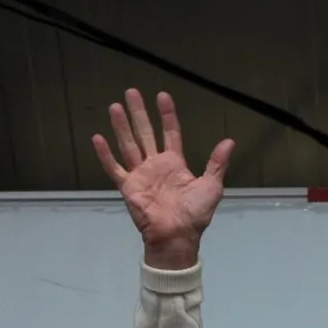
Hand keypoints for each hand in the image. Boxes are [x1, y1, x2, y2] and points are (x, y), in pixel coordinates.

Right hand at [92, 88, 234, 269]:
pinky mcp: (128, 187)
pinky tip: (97, 137)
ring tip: (115, 106)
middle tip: (131, 91)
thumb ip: (217, 163)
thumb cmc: (195, 213)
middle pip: (145, 133)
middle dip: (139, 113)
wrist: (177, 236)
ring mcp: (140, 175)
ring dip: (121, 126)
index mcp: (175, 164)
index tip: (162, 96)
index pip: (170, 133)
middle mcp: (155, 165)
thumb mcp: (212, 186)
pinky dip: (105, 154)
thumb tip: (229, 141)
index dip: (167, 115)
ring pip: (128, 145)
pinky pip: (114, 168)